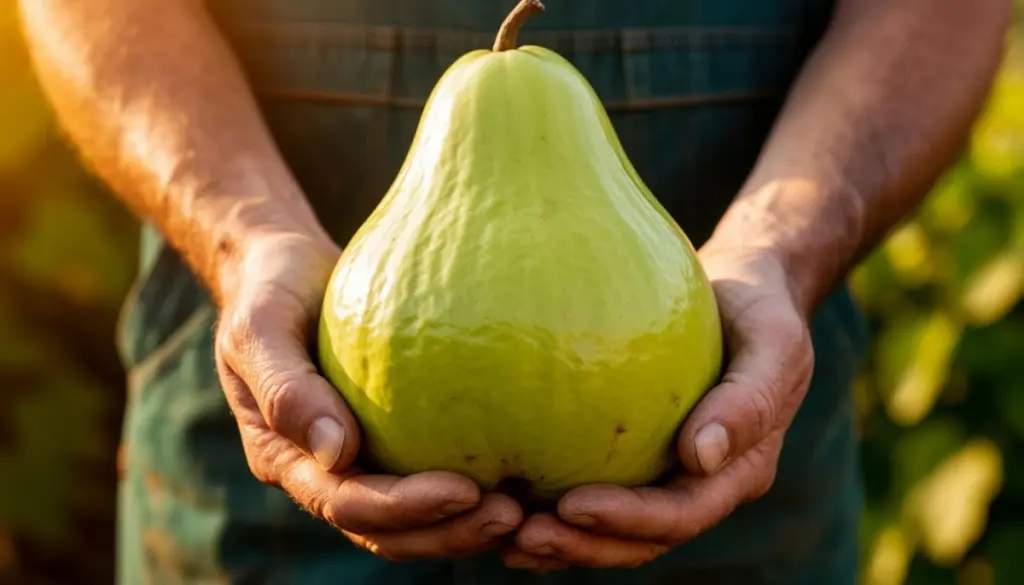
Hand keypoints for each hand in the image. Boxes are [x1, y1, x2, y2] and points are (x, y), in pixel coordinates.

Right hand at [214, 230, 521, 560]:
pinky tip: (519, 474)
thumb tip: (337, 452)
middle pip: (386, 532)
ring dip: (464, 526)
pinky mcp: (390, 440)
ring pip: (413, 521)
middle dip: (447, 533)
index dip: (403, 510)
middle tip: (511, 516)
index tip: (463, 492)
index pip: (346, 503)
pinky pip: (429, 474)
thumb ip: (285, 388)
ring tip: (524, 512)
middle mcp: (324, 472)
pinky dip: (470, 490)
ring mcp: (358, 460)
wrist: (282, 271)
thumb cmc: (270, 291)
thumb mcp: (259, 328)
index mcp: (286, 458)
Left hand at [500, 243, 814, 571]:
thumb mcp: (773, 343)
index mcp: (739, 470)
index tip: (572, 505)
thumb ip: (748, 400)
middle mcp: (701, 484)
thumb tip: (700, 455)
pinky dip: (555, 507)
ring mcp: (668, 474)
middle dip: (584, 544)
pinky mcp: (637, 454)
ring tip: (505, 537)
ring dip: (563, 541)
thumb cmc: (760, 310)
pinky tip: (505, 500)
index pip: (682, 513)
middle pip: (641, 538)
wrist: (745, 292)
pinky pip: (596, 488)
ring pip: (614, 529)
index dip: (629, 520)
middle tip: (522, 536)